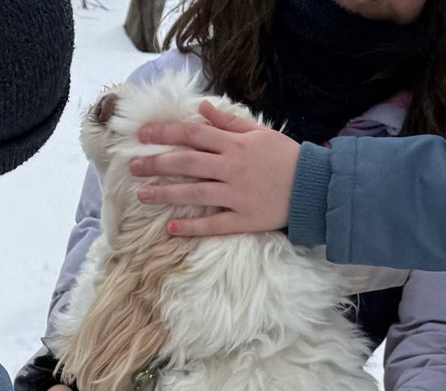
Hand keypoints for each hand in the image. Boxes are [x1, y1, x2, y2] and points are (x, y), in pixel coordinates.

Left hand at [131, 100, 299, 236]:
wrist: (313, 186)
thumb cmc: (286, 157)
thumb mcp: (259, 133)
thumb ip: (228, 123)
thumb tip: (201, 109)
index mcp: (234, 145)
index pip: (192, 135)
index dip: (165, 134)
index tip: (142, 135)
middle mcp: (231, 169)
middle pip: (186, 163)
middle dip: (156, 164)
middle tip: (132, 167)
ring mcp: (236, 196)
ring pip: (194, 193)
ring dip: (166, 194)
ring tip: (142, 194)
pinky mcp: (243, 220)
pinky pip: (214, 225)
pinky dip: (192, 227)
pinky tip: (171, 228)